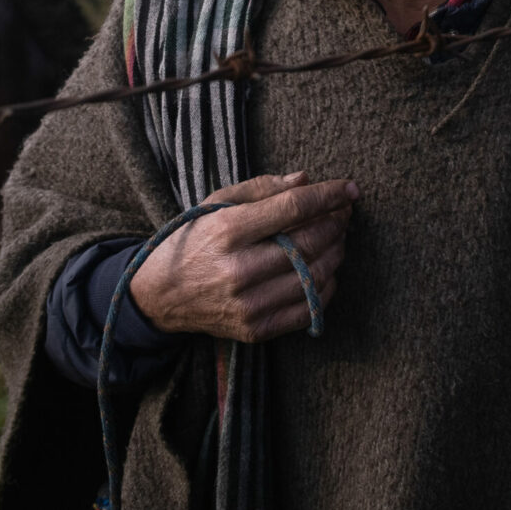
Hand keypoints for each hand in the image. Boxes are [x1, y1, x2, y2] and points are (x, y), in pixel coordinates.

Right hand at [128, 171, 356, 342]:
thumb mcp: (217, 204)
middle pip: (309, 243)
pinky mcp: (255, 329)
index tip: (349, 188)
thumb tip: (306, 180)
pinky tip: (324, 269)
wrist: (160, 294)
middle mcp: (239, 270)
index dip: (328, 196)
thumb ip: (262, 189)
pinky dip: (326, 286)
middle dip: (336, 223)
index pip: (293, 208)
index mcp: (228, 231)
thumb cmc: (194, 240)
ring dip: (336, 252)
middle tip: (344, 212)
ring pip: (314, 276)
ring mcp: (248, 304)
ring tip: (337, 237)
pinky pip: (308, 309)